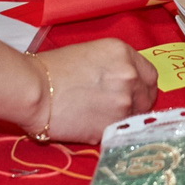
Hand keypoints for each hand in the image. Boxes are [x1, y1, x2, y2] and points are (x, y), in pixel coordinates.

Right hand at [33, 38, 157, 140]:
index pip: (150, 76)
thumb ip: (114, 67)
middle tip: (115, 108)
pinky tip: (88, 124)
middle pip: (147, 99)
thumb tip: (124, 83)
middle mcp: (130, 77)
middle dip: (135, 105)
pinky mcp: (111, 126)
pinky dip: (106, 131)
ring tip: (95, 116)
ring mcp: (123, 103)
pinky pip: (116, 131)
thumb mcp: (91, 54)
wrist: (33, 90)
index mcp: (124, 54)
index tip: (136, 94)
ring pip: (133, 117)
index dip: (143, 87)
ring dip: (120, 118)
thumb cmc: (52, 69)